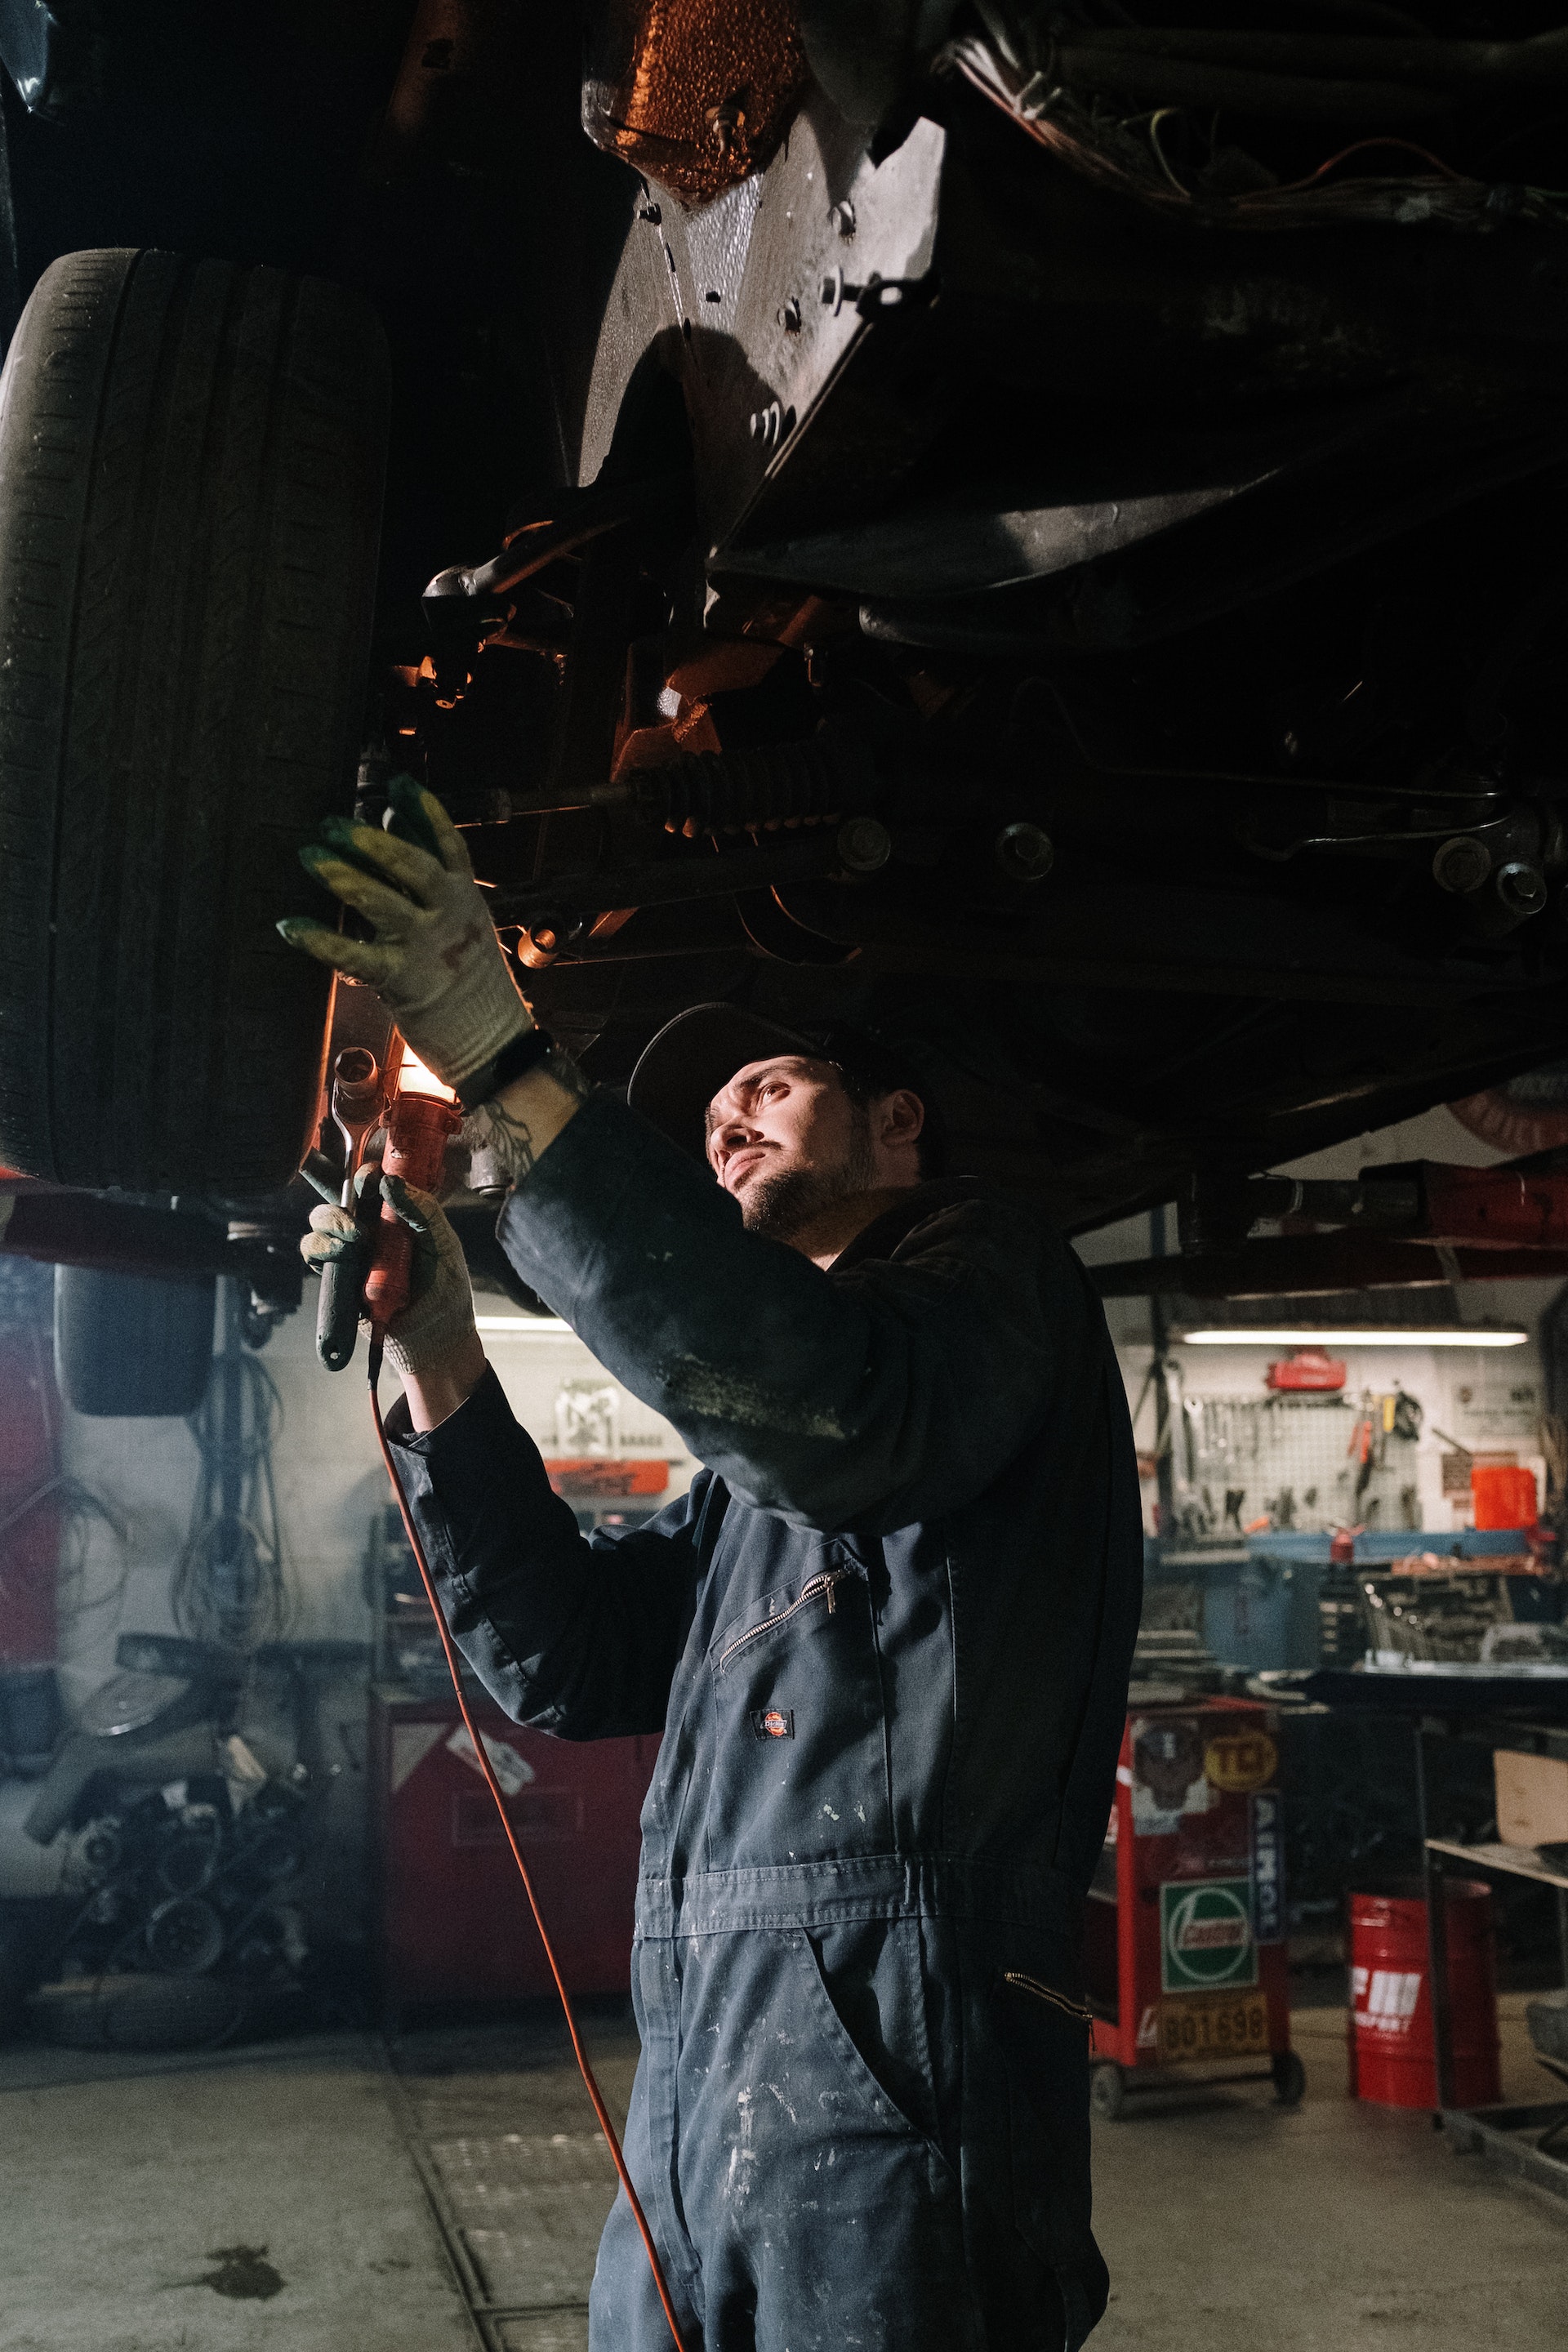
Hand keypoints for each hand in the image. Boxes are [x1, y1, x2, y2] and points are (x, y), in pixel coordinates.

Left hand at [278, 774, 528, 1091]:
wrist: (491, 1039)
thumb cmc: (468, 975)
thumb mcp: (461, 917)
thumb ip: (429, 871)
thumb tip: (392, 819)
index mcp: (465, 895)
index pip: (448, 844)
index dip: (424, 811)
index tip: (397, 783)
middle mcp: (448, 915)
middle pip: (412, 865)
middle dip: (369, 841)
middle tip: (331, 824)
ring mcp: (426, 947)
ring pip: (381, 902)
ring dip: (342, 877)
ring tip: (309, 856)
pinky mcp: (401, 980)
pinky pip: (353, 955)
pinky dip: (318, 940)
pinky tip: (289, 925)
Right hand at [302, 1168, 478, 1382]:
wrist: (434, 1338)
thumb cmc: (445, 1288)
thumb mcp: (443, 1243)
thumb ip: (423, 1210)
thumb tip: (390, 1183)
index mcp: (396, 1213)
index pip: (371, 1181)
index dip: (365, 1173)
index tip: (371, 1180)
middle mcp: (370, 1227)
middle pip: (338, 1195)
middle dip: (337, 1193)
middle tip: (356, 1214)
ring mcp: (351, 1251)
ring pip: (320, 1221)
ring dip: (330, 1223)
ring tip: (354, 1241)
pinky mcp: (338, 1276)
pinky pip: (314, 1254)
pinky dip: (320, 1249)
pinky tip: (341, 1255)